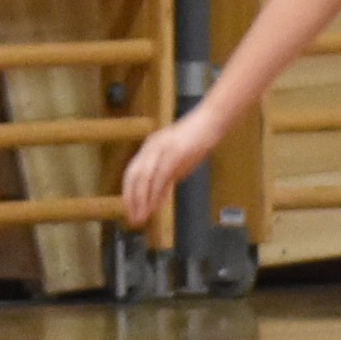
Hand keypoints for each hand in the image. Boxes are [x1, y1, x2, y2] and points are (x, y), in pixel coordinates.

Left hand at [119, 103, 228, 228]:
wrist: (211, 121)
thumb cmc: (196, 141)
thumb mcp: (177, 162)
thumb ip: (165, 180)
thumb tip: (156, 201)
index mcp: (149, 147)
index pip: (131, 173)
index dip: (129, 193)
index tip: (129, 211)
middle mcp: (151, 146)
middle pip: (133, 175)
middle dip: (132, 199)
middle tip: (133, 218)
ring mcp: (162, 147)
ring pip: (144, 176)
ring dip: (142, 199)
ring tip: (142, 216)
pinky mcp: (175, 151)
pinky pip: (160, 175)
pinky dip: (155, 192)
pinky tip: (155, 205)